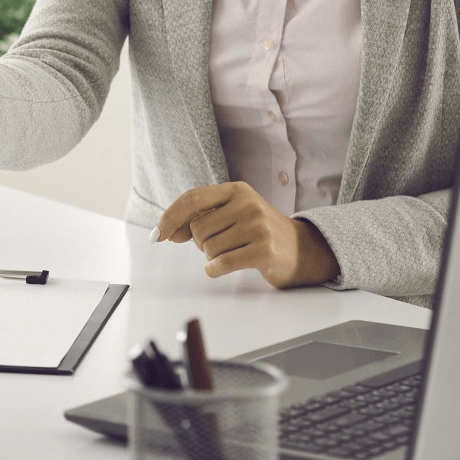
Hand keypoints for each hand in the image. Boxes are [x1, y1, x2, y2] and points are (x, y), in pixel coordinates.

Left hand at [151, 181, 338, 288]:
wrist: (302, 250)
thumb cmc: (260, 232)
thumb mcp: (233, 215)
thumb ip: (202, 218)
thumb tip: (168, 231)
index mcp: (236, 190)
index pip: (193, 198)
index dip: (171, 216)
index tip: (157, 235)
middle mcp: (247, 203)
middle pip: (198, 228)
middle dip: (201, 242)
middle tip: (221, 244)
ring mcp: (257, 226)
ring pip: (208, 248)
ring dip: (212, 257)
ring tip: (233, 252)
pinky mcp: (263, 250)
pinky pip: (221, 263)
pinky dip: (215, 269)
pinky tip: (222, 267)